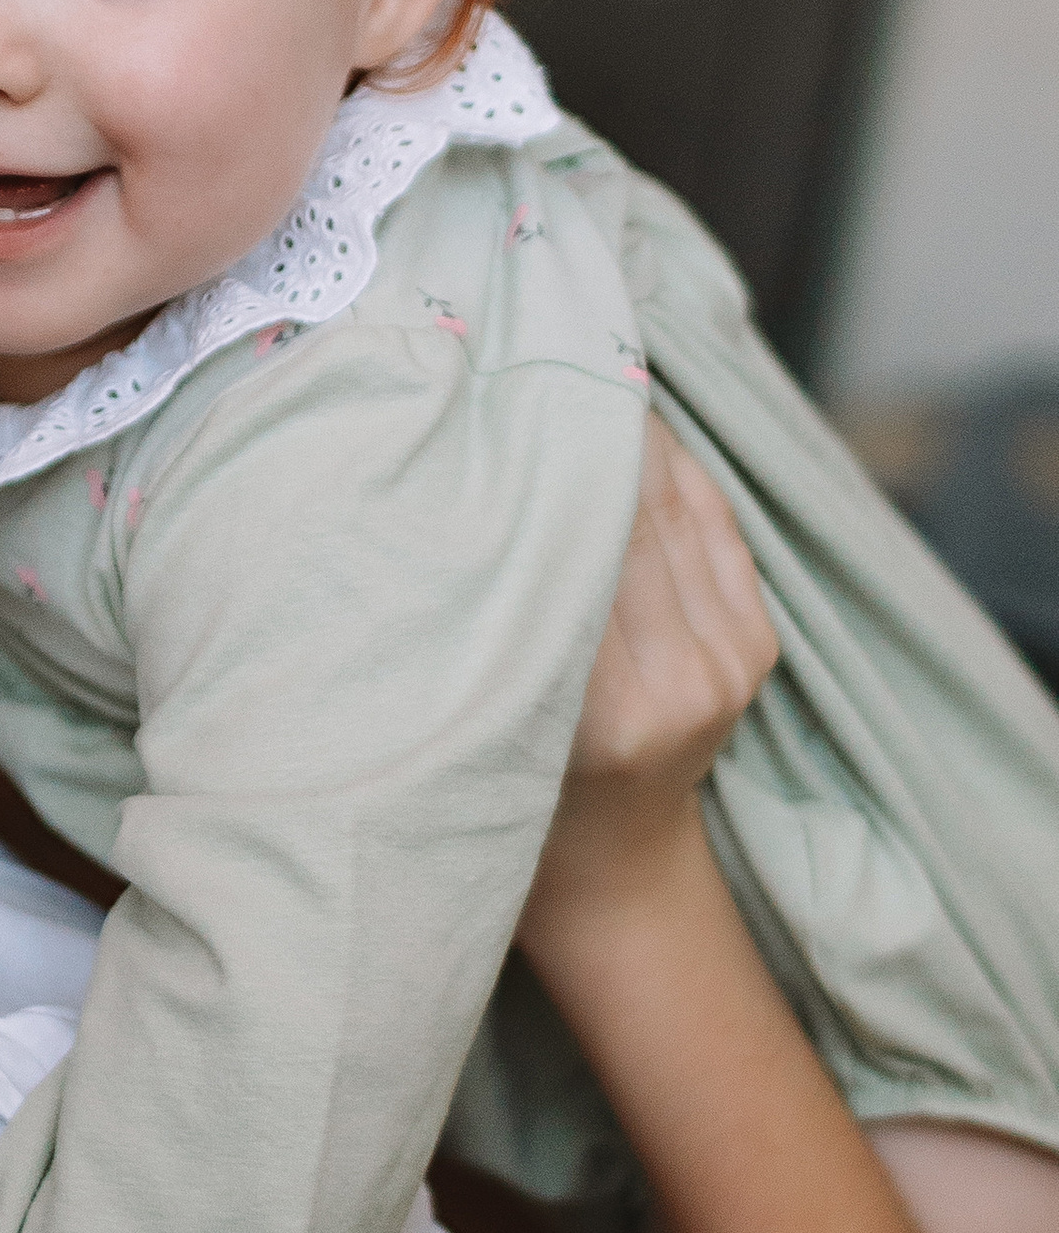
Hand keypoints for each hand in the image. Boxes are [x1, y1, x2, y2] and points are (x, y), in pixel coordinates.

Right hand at [520, 422, 776, 955]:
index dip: (542, 461)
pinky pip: (713, 525)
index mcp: (602, 716)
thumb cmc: (511, 802)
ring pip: (675, 507)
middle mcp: (681, 684)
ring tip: (572, 377)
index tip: (494, 390)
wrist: (613, 873)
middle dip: (581, 434)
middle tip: (527, 359)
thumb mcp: (476, 723)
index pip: (579, 549)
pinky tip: (630, 429)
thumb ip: (487, 620)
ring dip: (627, 438)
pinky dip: (672, 471)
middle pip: (631, 515)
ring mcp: (729, 665)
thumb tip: (480, 473)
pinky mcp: (756, 648)